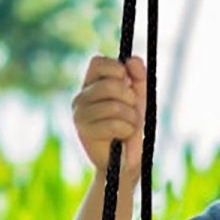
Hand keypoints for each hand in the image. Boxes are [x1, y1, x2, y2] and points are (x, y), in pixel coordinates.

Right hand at [72, 54, 145, 173]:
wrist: (126, 161)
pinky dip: (127, 130)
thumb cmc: (132, 128)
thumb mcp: (140, 100)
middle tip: (131, 112)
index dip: (117, 69)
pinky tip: (122, 137)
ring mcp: (80, 114)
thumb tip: (133, 59)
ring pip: (115, 106)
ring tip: (128, 127)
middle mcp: (81, 97)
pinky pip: (114, 124)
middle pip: (111, 85)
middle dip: (131, 99)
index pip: (98, 62)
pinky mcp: (84, 131)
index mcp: (91, 85)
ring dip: (131, 118)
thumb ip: (139, 78)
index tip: (127, 83)